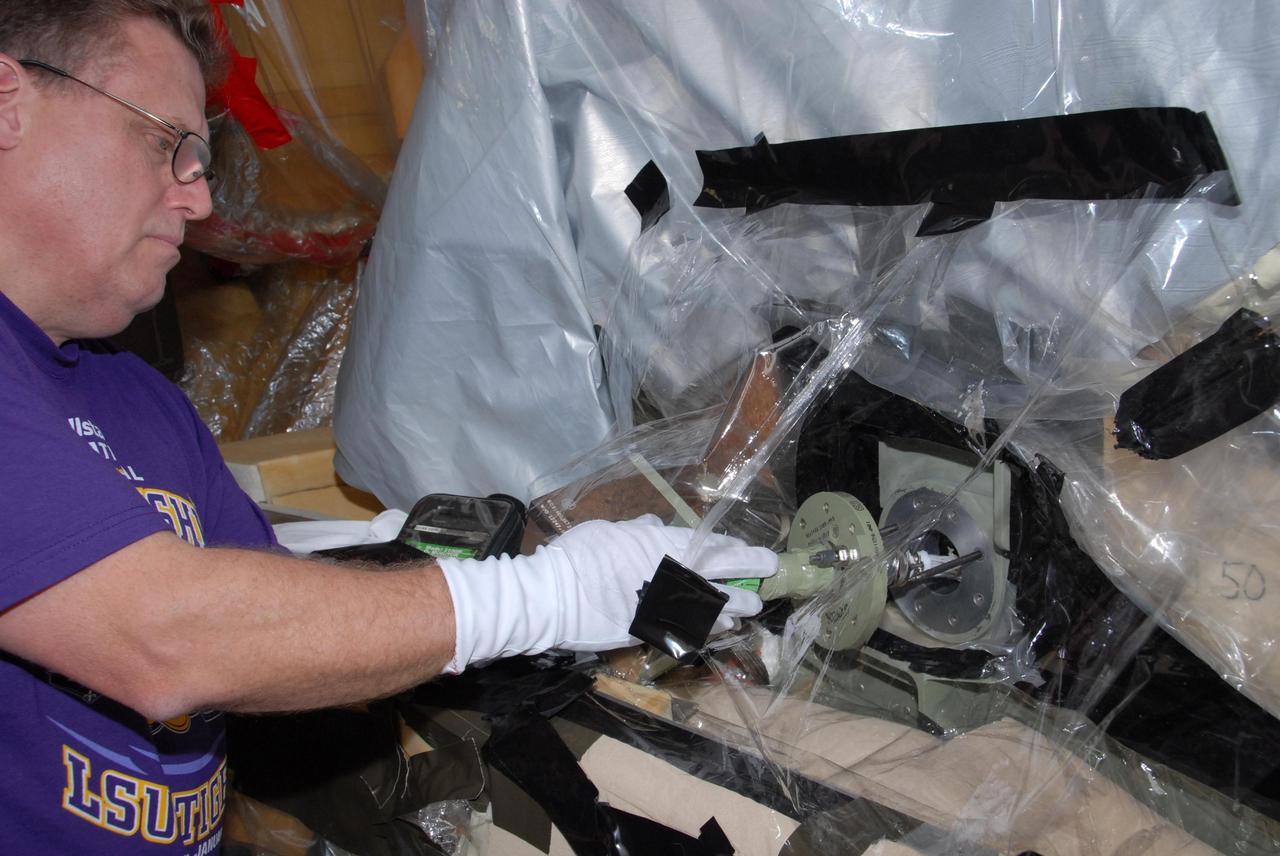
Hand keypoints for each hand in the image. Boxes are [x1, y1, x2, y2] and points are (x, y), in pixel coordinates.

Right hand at [438, 514, 776, 671]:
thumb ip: (636, 532)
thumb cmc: (576, 557)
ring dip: (732, 611)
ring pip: (710, 611)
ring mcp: (662, 609)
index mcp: (662, 547)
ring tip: (748, 613)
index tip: (762, 557)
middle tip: (765, 586)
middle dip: (747, 584)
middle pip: (721, 582)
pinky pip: (689, 631)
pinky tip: (719, 631)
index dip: (743, 554)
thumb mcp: (608, 531)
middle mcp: (671, 579)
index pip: (713, 550)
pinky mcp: (650, 633)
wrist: (552, 599)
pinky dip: (707, 630)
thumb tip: (653, 526)